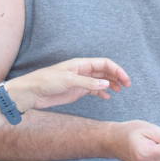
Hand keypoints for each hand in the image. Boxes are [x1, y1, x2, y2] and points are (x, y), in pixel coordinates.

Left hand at [7, 58, 129, 111]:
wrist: (31, 93)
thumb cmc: (46, 82)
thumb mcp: (68, 81)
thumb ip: (87, 83)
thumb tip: (106, 85)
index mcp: (80, 64)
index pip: (104, 63)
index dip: (116, 70)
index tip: (125, 80)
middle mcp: (82, 71)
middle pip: (105, 71)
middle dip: (117, 76)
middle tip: (127, 85)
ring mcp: (80, 81)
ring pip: (101, 80)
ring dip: (111, 84)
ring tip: (120, 90)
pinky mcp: (77, 91)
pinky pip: (93, 90)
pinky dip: (102, 92)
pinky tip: (108, 97)